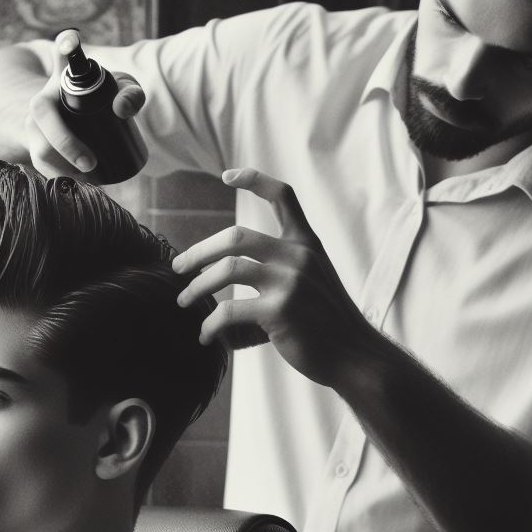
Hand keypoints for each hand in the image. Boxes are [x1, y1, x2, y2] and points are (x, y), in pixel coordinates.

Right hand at [25, 29, 144, 178]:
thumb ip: (130, 94)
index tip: (71, 43)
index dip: (67, 46)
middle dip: (65, 143)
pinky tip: (75, 192)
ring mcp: (33, 127)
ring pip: (39, 151)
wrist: (71, 127)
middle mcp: (42, 99)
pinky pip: (41, 169)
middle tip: (91, 164)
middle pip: (42, 115)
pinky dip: (59, 183)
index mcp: (63, 76)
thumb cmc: (100, 105)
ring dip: (62, 170)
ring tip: (88, 183)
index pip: (64, 52)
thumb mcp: (117, 96)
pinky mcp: (33, 151)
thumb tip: (122, 109)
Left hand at [172, 167, 371, 386]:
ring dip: (196, 287)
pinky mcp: (279, 312)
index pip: (283, 196)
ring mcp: (289, 282)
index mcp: (307, 243)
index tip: (227, 176)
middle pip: (236, 237)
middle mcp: (298, 256)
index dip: (254, 180)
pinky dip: (210, 325)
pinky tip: (205, 336)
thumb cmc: (328, 323)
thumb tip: (239, 268)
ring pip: (227, 270)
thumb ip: (288, 263)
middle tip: (178, 268)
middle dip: (198, 252)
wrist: (354, 355)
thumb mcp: (317, 278)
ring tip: (183, 301)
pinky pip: (229, 311)